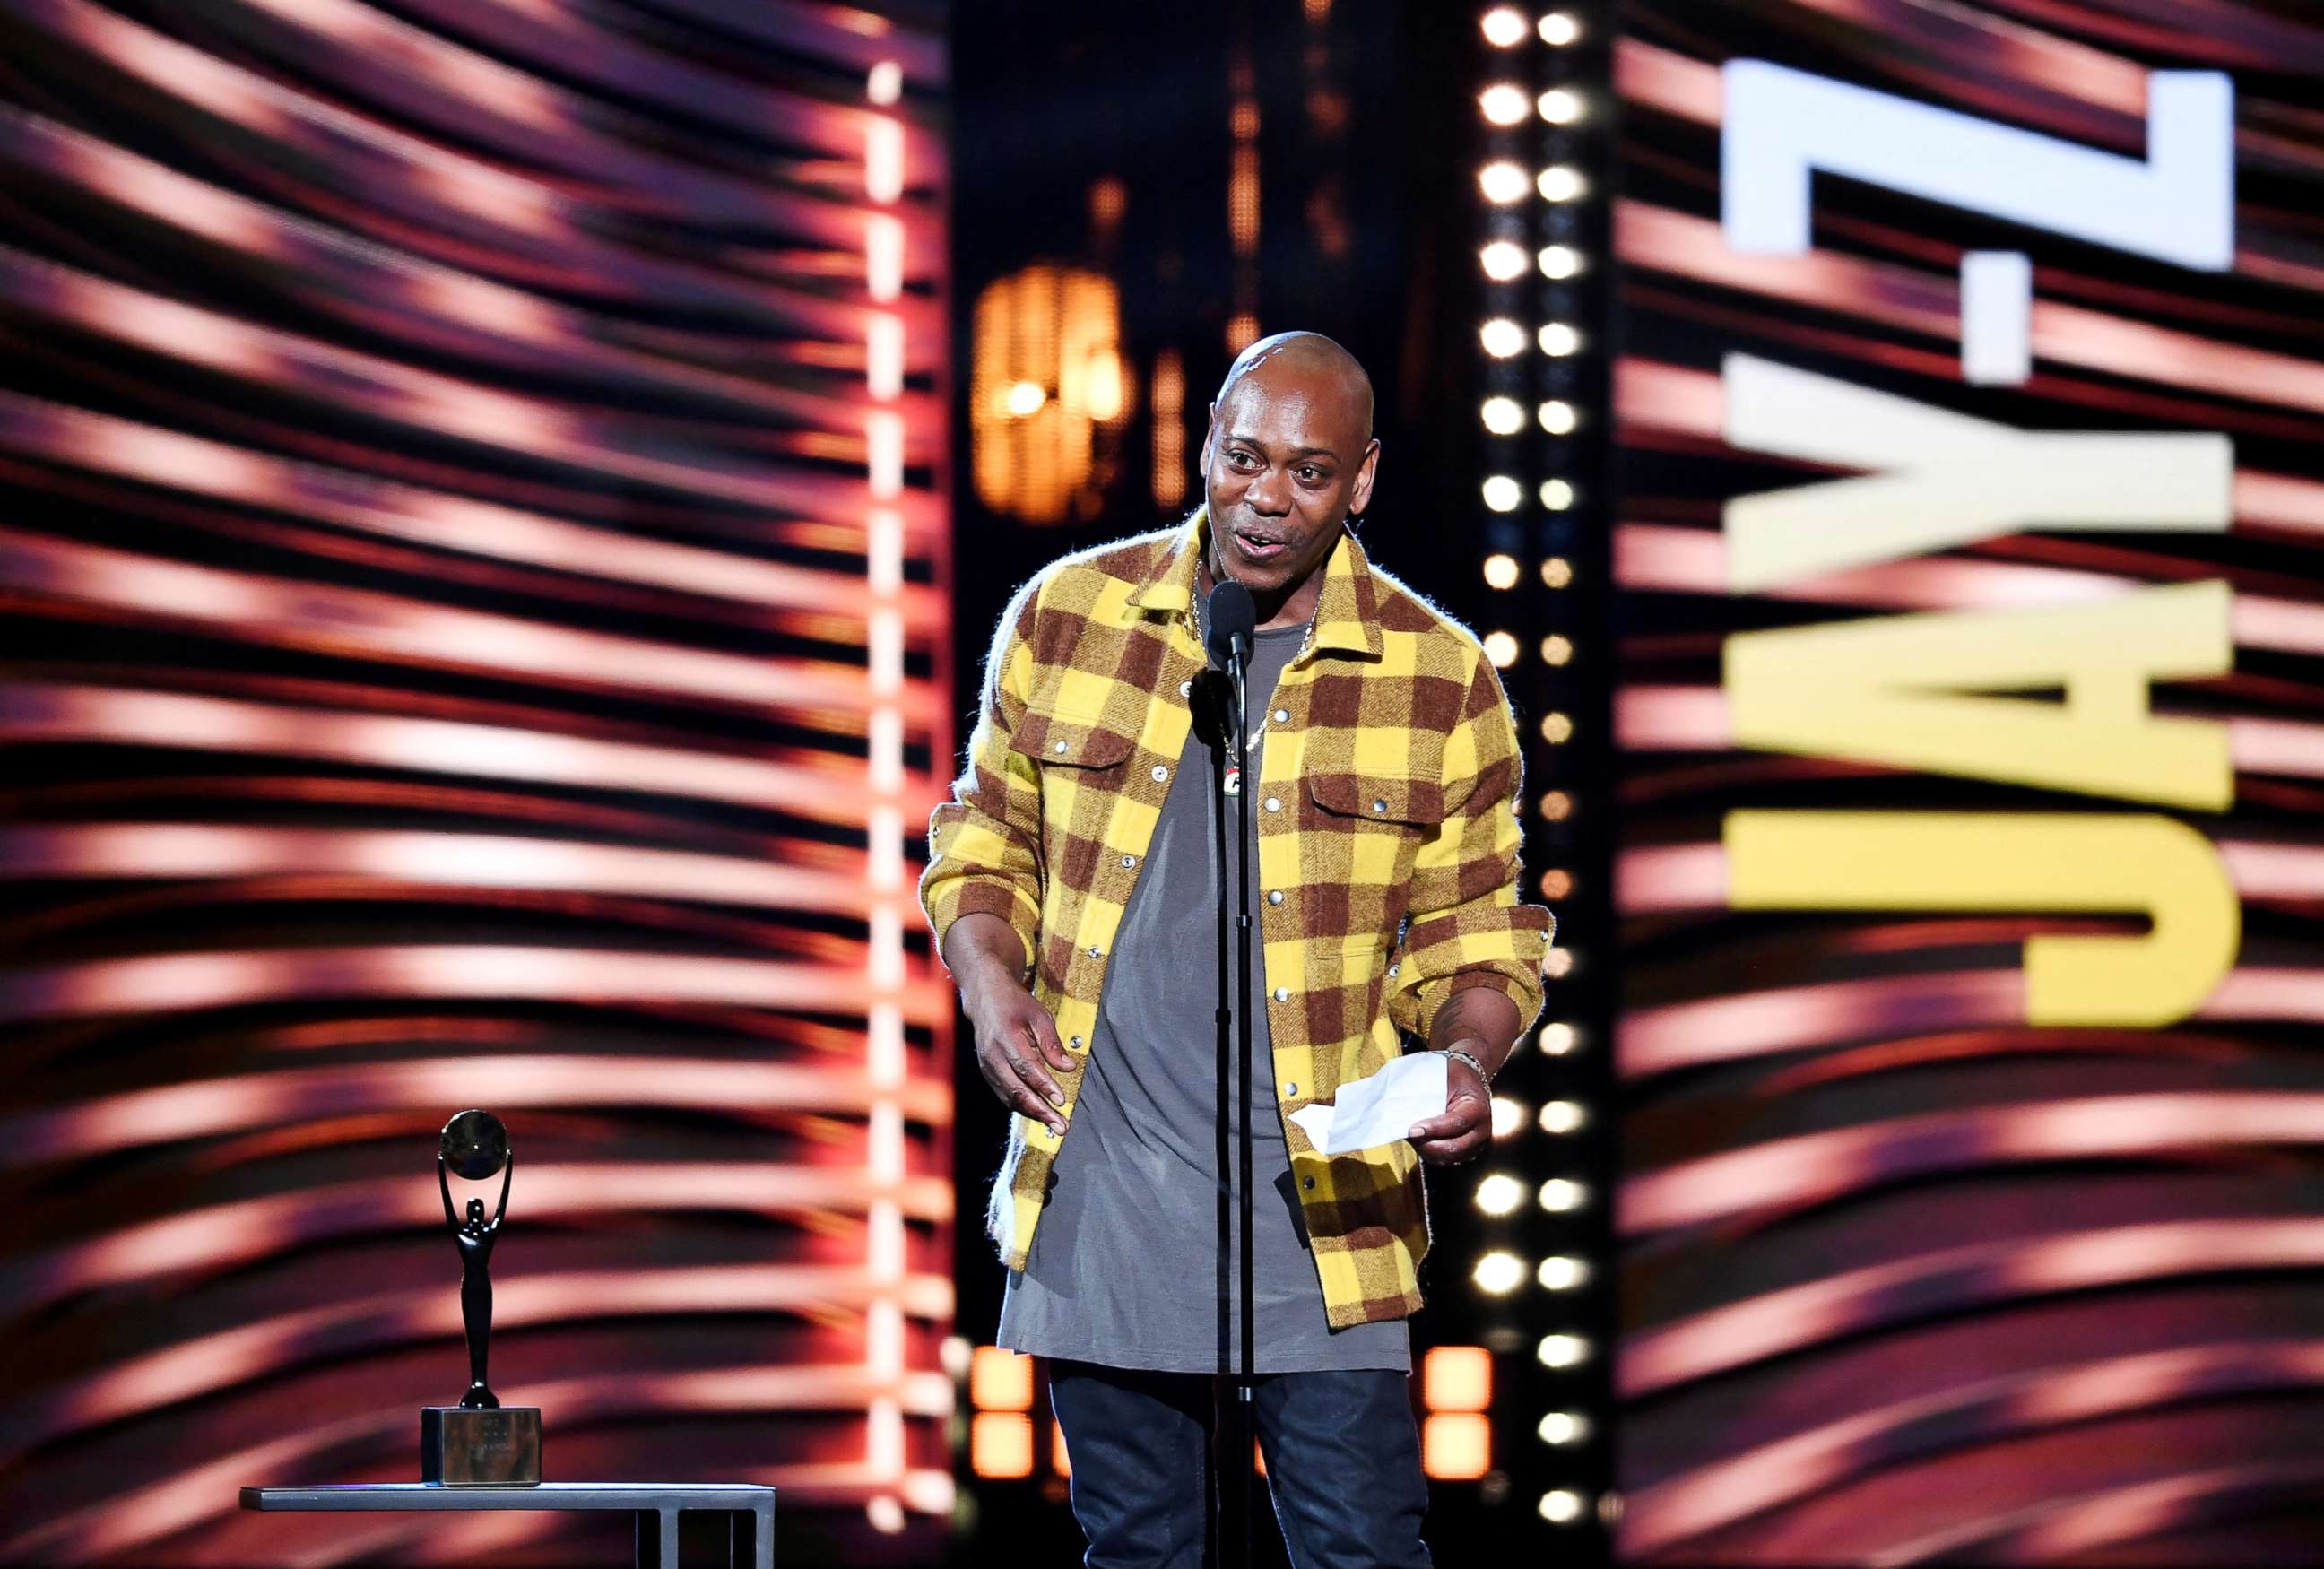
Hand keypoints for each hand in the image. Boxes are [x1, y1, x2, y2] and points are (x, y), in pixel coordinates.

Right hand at [962, 970, 1074, 1135]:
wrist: (985, 998)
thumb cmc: (1014, 1005)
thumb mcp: (1039, 1016)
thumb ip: (1052, 1044)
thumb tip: (1069, 1067)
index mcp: (1006, 1038)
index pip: (1027, 1068)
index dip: (1044, 1086)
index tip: (1061, 1100)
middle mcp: (993, 1055)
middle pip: (1017, 1089)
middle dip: (1041, 1110)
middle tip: (1061, 1125)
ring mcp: (987, 1066)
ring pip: (1010, 1097)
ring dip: (1033, 1113)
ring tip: (1054, 1124)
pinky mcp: (987, 1073)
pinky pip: (1004, 1095)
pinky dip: (1022, 1107)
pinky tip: (1039, 1113)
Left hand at [1407, 1050, 1489, 1165]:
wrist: (1470, 1082)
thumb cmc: (1456, 1077)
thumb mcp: (1445, 1077)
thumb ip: (1429, 1095)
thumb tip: (1406, 1111)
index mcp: (1478, 1109)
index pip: (1456, 1123)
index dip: (1433, 1128)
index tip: (1412, 1129)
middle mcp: (1481, 1131)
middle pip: (1453, 1148)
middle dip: (1426, 1144)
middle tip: (1408, 1134)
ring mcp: (1476, 1144)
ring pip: (1448, 1157)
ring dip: (1427, 1150)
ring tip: (1413, 1137)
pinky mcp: (1467, 1151)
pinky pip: (1447, 1159)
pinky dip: (1431, 1153)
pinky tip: (1420, 1141)